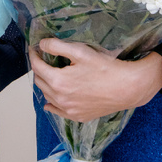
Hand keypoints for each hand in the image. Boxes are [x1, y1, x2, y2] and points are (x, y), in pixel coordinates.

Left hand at [30, 38, 161, 122]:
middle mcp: (60, 98)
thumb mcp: (80, 51)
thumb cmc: (105, 68)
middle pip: (40, 81)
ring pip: (47, 96)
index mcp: (58, 81)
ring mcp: (68, 110)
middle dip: (39, 69)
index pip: (37, 67)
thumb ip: (57, 46)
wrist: (127, 88)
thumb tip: (41, 45)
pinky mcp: (77, 116)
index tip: (34, 49)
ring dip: (45, 84)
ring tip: (49, 74)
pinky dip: (52, 104)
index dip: (34, 55)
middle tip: (43, 59)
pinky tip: (51, 102)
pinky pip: (58, 111)